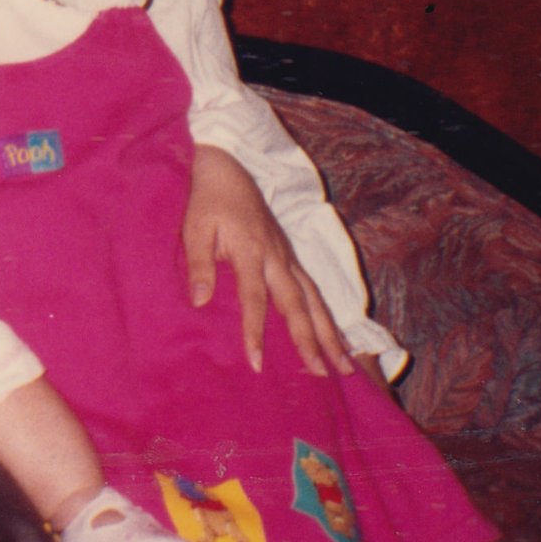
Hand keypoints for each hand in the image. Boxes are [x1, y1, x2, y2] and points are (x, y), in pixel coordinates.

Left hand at [181, 146, 350, 375]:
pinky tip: (337, 338)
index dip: (256, 330)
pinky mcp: (292, 258)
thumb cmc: (209, 200)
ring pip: (316, 300)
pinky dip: (328, 316)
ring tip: (345, 366)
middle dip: (311, 341)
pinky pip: (315, 291)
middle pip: (299, 305)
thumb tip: (200, 302)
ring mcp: (289, 257)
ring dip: (330, 334)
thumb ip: (200, 264)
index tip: (257, 361)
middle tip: (322, 373)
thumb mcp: (195, 227)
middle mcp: (278, 257)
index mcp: (252, 250)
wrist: (230, 168)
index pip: (255, 298)